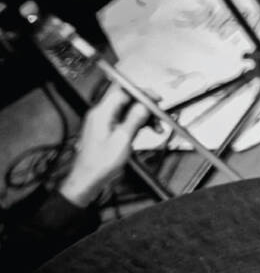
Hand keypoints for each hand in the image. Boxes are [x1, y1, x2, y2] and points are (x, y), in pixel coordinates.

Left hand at [59, 85, 147, 207]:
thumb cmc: (99, 164)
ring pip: (128, 109)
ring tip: (156, 126)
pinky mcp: (107, 128)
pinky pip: (125, 119)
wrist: (87, 181)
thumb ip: (134, 119)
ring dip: (143, 115)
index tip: (155, 98)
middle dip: (145, 105)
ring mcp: (103, 121)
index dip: (142, 92)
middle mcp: (101, 114)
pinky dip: (137, 123)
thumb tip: (144, 105)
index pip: (124, 91)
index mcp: (102, 113)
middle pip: (127, 99)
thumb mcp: (122, 140)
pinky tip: (146, 130)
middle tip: (158, 112)